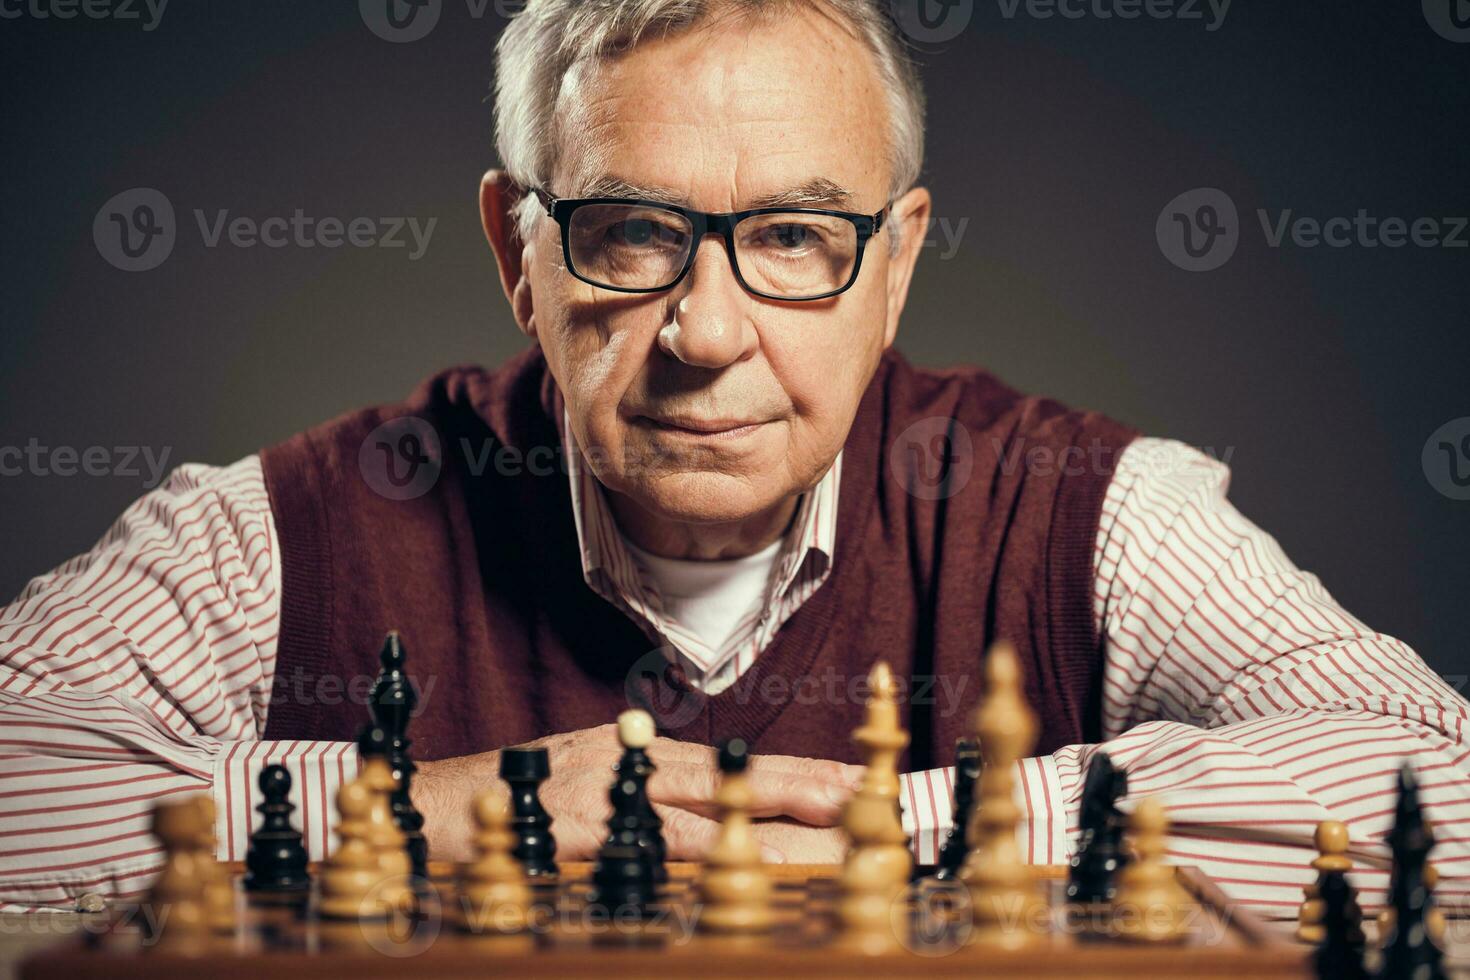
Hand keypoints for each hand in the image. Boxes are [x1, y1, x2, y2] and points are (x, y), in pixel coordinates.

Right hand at [412, 723, 862, 861]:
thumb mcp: (583, 784)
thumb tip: (707, 818)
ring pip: (714, 804)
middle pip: (740, 775)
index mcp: (639, 752)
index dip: (800, 770)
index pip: (736, 763)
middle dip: (813, 789)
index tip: (855, 779)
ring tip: (843, 828)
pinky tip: (746, 859)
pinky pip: (656, 842)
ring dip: (782, 816)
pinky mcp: (581, 828)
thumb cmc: (508, 803)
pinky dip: (707, 850)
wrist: (426, 808)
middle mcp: (634, 761)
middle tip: (878, 799)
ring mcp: (609, 793)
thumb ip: (642, 795)